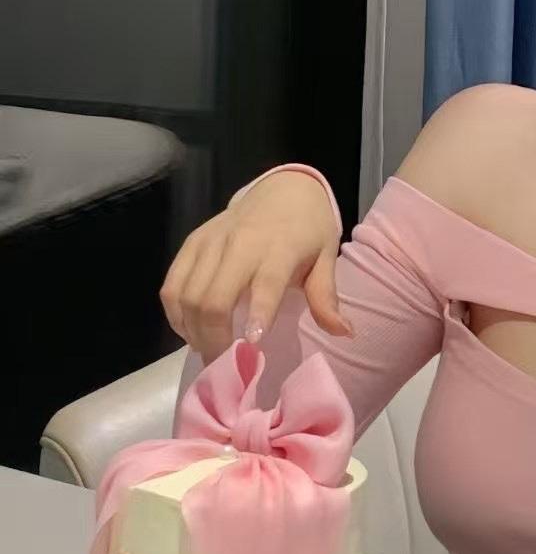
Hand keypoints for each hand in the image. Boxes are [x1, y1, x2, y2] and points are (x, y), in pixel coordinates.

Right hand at [160, 171, 349, 361]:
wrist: (283, 187)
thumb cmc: (308, 228)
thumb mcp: (326, 257)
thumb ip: (326, 297)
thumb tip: (345, 333)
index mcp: (280, 247)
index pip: (265, 282)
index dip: (257, 314)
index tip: (251, 345)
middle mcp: (241, 243)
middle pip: (214, 297)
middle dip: (214, 338)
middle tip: (223, 366)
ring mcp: (211, 241)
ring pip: (187, 295)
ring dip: (193, 331)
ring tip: (207, 351)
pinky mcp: (192, 242)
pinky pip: (172, 284)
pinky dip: (176, 314)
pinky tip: (190, 331)